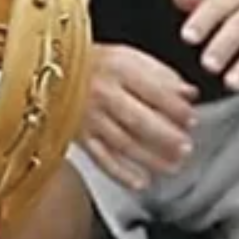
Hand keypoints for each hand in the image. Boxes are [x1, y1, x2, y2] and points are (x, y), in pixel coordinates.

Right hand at [80, 43, 197, 192]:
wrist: (48, 71)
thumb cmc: (95, 64)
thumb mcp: (129, 57)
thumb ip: (161, 75)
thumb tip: (189, 94)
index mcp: (119, 68)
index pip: (153, 90)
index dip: (175, 108)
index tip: (191, 119)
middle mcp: (103, 94)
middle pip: (138, 120)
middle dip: (165, 138)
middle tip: (185, 148)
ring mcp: (90, 119)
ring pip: (123, 143)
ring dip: (150, 159)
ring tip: (172, 167)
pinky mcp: (80, 138)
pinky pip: (101, 159)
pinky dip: (121, 174)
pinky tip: (140, 182)